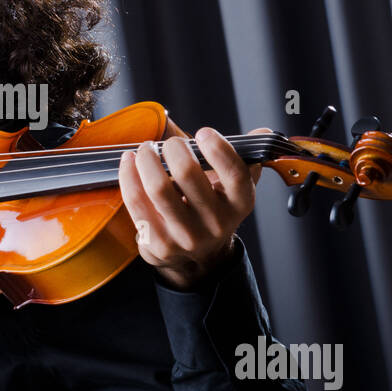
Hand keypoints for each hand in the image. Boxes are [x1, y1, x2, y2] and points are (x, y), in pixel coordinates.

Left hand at [118, 119, 269, 290]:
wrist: (198, 258)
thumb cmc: (213, 209)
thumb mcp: (235, 188)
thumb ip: (247, 158)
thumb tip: (263, 133)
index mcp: (240, 204)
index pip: (235, 174)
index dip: (218, 149)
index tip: (203, 132)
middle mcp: (217, 223)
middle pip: (188, 174)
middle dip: (173, 148)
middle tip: (169, 144)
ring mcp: (187, 237)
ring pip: (158, 187)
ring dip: (147, 159)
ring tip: (146, 150)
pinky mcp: (159, 244)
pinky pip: (137, 202)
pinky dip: (128, 175)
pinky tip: (129, 162)